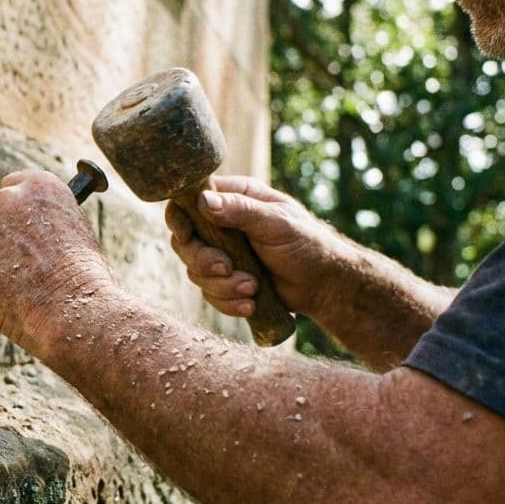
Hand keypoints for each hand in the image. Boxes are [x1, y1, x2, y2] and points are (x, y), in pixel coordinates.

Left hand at [0, 170, 115, 353]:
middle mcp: (8, 196)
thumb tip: (30, 232)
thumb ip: (48, 222)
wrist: (74, 311)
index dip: (12, 214)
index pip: (12, 186)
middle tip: (8, 270)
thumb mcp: (76, 234)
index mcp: (40, 185)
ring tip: (10, 290)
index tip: (14, 232)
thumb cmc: (84, 284)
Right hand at [166, 176, 350, 322]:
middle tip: (227, 269)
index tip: (185, 234)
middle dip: (203, 261)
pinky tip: (250, 304)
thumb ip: (241, 210)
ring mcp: (222, 255)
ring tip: (252, 288)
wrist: (324, 285)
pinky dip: (228, 303)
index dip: (179, 218)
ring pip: (196, 272)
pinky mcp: (226, 281)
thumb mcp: (277, 222)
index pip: (190, 202)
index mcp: (234, 199)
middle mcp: (222, 226)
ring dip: (222, 286)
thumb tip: (203, 201)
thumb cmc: (307, 243)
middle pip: (186, 242)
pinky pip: (210, 294)